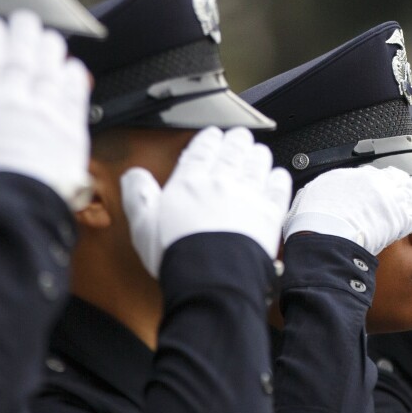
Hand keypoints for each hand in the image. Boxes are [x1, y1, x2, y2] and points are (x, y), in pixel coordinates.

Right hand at [0, 11, 91, 209]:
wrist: (8, 210)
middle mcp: (12, 101)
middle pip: (20, 58)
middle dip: (23, 34)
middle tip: (26, 19)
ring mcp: (44, 115)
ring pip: (49, 72)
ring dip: (50, 50)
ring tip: (50, 38)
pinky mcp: (71, 134)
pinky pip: (74, 97)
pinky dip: (74, 79)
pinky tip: (73, 69)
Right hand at [120, 127, 291, 275]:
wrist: (211, 277)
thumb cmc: (177, 255)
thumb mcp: (142, 224)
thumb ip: (138, 195)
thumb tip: (133, 176)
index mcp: (189, 183)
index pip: (201, 152)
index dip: (208, 140)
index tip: (213, 134)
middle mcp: (221, 184)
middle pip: (232, 154)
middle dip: (236, 141)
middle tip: (240, 136)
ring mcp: (248, 197)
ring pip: (256, 166)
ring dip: (257, 155)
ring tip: (258, 151)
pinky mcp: (269, 215)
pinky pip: (277, 189)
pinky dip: (278, 179)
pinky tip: (278, 175)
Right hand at [282, 165, 411, 252]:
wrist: (327, 234)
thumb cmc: (314, 218)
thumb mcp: (311, 195)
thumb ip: (320, 192)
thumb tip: (313, 195)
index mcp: (356, 177)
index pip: (380, 173)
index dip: (391, 176)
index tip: (396, 177)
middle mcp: (378, 186)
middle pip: (403, 180)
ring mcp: (391, 202)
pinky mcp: (400, 221)